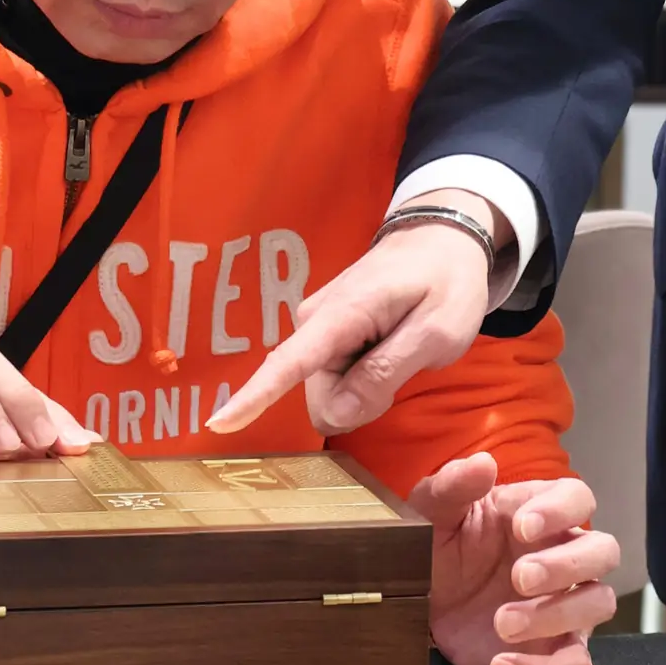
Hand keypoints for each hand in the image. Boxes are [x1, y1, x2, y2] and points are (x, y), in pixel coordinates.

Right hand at [207, 199, 500, 435]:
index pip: (288, 363)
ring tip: (400, 350)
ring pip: (329, 392)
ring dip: (366, 388)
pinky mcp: (323, 334)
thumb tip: (335, 414)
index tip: (218, 425)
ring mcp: (315, 326)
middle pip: (321, 397)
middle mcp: (313, 320)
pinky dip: (362, 378)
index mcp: (340, 315)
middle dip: (361, 401)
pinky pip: (334, 379)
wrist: (442, 239)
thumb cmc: (447, 282)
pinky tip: (386, 350)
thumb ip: (385, 373)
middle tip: (406, 366)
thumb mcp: (437, 333)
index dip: (253, 398)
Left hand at [412, 452, 619, 664]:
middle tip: (518, 578)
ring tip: (502, 624)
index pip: (578, 498)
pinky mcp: (554, 650)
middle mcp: (561, 555)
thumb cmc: (436, 547)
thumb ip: (452, 487)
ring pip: (599, 603)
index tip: (522, 527)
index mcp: (536, 513)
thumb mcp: (431, 514)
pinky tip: (501, 664)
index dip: (561, 510)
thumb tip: (482, 463)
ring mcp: (564, 604)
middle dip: (566, 565)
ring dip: (556, 614)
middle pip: (603, 551)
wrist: (415, 604)